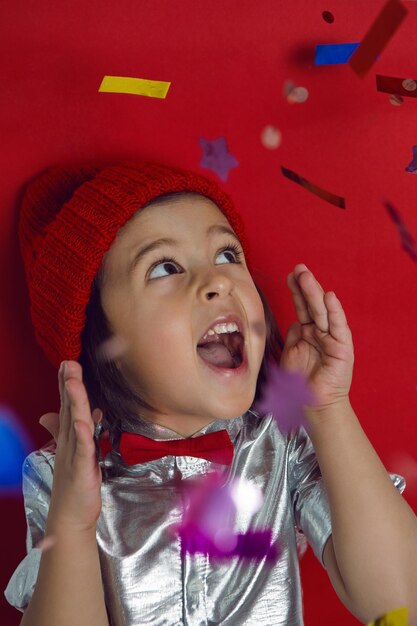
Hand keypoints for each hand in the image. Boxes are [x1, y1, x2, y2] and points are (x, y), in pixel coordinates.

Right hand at [46, 360, 103, 532]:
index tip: (67, 363)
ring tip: (72, 381)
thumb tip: (78, 415)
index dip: (66, 384)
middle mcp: (68, 441)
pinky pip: (83, 448)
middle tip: (68, 362)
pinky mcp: (83, 468)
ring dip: (74, 401)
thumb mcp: (76, 454)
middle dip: (68, 384)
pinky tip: (82, 421)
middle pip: (69, 408)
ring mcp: (74, 454)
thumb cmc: (74, 484)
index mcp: (68, 436)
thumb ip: (76, 433)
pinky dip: (83, 434)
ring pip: (75, 422)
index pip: (67, 405)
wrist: (70, 516)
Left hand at [280, 264, 353, 411]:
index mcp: (307, 332)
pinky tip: (329, 297)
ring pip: (322, 312)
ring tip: (307, 277)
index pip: (301, 306)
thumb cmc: (298, 383)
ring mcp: (331, 338)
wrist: (311, 405)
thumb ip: (291, 336)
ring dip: (315, 293)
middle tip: (298, 268)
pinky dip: (334, 312)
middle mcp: (320, 332)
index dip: (296, 291)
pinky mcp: (342, 348)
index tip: (289, 275)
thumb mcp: (289, 354)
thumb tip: (293, 322)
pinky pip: (338, 327)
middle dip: (305, 286)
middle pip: (312, 305)